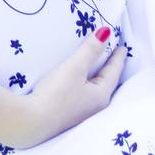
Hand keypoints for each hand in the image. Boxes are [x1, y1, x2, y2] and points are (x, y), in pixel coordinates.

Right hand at [11, 28, 127, 147]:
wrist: (32, 123)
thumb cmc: (56, 95)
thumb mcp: (74, 68)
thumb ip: (90, 50)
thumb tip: (106, 32)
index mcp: (101, 95)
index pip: (113, 72)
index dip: (117, 58)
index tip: (122, 47)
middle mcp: (95, 107)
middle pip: (107, 83)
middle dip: (110, 69)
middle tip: (113, 55)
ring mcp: (81, 113)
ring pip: (95, 90)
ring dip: (97, 77)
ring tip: (97, 68)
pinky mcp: (68, 115)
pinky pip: (83, 96)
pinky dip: (85, 85)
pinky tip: (79, 84)